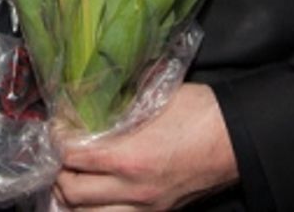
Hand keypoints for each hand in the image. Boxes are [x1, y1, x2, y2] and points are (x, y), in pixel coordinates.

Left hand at [54, 83, 237, 210]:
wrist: (237, 138)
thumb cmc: (201, 113)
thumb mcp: (156, 96)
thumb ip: (119, 100)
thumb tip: (89, 93)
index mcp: (128, 157)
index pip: (71, 156)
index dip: (57, 141)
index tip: (56, 129)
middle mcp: (132, 189)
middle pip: (72, 191)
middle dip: (59, 172)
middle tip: (60, 154)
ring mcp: (145, 206)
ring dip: (75, 197)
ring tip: (72, 177)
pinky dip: (98, 208)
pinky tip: (96, 193)